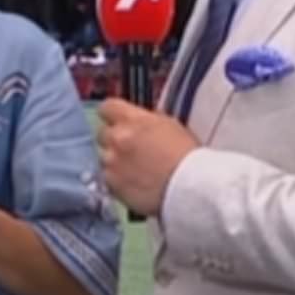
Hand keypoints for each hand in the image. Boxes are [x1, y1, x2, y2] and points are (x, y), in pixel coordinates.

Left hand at [97, 98, 199, 216]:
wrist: (192, 187)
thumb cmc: (188, 155)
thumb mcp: (170, 126)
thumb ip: (146, 122)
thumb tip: (137, 123)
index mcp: (131, 119)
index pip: (107, 107)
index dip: (113, 115)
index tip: (119, 122)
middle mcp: (116, 138)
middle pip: (102, 134)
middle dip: (114, 141)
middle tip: (131, 151)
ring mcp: (111, 162)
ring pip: (104, 158)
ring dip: (115, 162)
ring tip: (135, 172)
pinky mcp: (111, 184)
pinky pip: (107, 179)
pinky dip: (117, 181)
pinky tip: (134, 185)